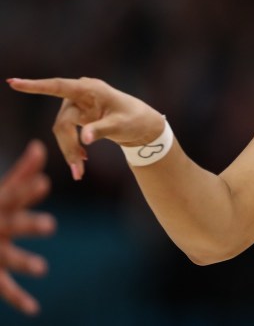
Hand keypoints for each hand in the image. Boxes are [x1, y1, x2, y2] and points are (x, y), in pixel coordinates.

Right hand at [0, 140, 55, 315]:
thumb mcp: (0, 194)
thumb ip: (22, 173)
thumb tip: (41, 146)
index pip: (12, 196)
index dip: (26, 190)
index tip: (44, 183)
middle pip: (11, 225)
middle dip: (27, 225)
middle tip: (49, 225)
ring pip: (8, 257)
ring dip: (23, 262)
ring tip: (41, 267)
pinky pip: (5, 288)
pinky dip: (19, 299)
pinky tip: (34, 308)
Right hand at [6, 77, 164, 180]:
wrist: (143, 125)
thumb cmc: (135, 120)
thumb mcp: (122, 125)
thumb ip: (102, 130)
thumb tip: (85, 138)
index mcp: (91, 89)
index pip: (58, 86)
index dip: (35, 86)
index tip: (13, 82)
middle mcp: (80, 95)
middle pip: (62, 122)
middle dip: (68, 146)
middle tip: (79, 170)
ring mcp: (77, 105)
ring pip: (62, 130)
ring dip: (69, 150)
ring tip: (80, 171)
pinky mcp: (77, 117)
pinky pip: (66, 134)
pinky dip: (72, 148)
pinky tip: (81, 163)